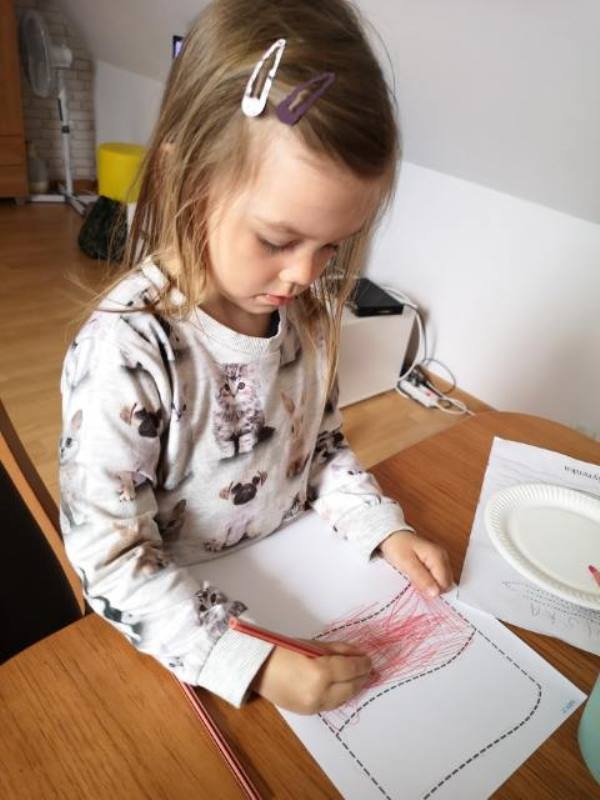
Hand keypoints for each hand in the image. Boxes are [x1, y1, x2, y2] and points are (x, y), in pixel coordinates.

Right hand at [251, 641, 371, 713]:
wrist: (255, 668)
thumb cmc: (282, 650)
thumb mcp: (312, 645)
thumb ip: (337, 650)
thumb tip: (358, 654)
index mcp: (320, 673)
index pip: (350, 669)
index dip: (362, 663)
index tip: (369, 659)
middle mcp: (320, 693)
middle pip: (350, 687)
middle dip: (361, 677)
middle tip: (368, 668)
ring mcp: (313, 706)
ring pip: (343, 699)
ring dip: (353, 688)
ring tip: (359, 678)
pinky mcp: (308, 712)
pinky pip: (331, 704)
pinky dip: (340, 695)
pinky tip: (343, 686)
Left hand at [378, 531, 452, 596]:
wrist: (391, 536)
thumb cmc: (397, 547)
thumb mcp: (406, 564)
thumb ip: (421, 579)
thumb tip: (435, 593)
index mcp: (438, 557)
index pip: (444, 584)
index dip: (432, 591)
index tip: (418, 590)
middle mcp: (443, 557)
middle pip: (446, 584)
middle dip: (432, 589)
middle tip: (416, 584)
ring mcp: (441, 559)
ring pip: (442, 582)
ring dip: (430, 586)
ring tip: (415, 579)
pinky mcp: (436, 562)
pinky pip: (437, 578)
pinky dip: (429, 581)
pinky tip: (419, 578)